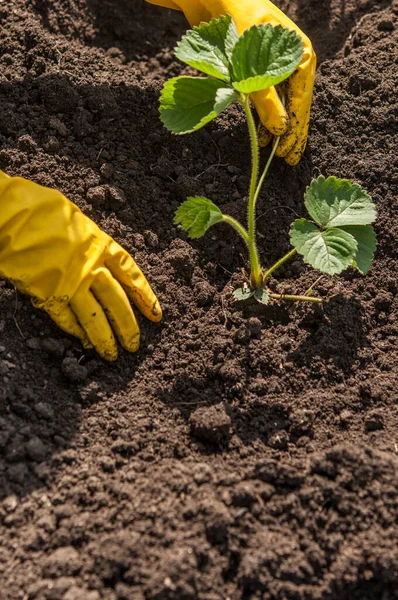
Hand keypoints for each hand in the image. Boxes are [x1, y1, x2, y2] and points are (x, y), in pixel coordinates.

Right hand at [0, 171, 161, 360]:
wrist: (11, 215)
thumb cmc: (40, 211)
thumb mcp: (76, 221)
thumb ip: (90, 244)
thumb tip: (98, 259)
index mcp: (101, 246)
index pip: (131, 276)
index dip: (145, 296)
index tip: (156, 315)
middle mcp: (91, 267)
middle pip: (117, 302)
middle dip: (128, 326)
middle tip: (134, 346)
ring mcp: (71, 282)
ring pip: (95, 317)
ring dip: (104, 338)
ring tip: (112, 355)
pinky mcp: (48, 294)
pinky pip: (66, 318)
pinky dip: (75, 331)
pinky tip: (84, 343)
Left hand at [147, 0, 315, 164]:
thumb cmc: (236, 23)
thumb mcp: (250, 66)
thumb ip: (265, 99)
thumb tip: (282, 130)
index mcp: (301, 55)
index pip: (302, 102)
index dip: (296, 130)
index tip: (288, 154)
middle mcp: (294, 61)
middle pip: (296, 105)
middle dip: (291, 133)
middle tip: (287, 160)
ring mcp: (279, 65)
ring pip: (283, 104)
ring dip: (278, 127)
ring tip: (273, 151)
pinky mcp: (262, 69)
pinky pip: (271, 98)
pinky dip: (267, 115)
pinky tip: (264, 133)